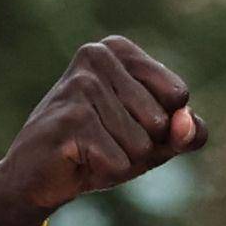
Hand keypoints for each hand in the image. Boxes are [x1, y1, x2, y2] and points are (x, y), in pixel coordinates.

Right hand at [0, 35, 203, 225]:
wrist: (37, 176)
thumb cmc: (101, 149)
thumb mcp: (156, 141)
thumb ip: (188, 132)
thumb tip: (186, 124)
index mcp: (119, 49)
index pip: (178, 94)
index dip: (161, 125)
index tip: (126, 122)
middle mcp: (96, 55)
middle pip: (161, 121)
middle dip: (142, 146)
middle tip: (105, 140)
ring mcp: (80, 85)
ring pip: (141, 145)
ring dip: (122, 160)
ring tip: (91, 149)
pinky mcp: (70, 119)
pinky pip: (119, 162)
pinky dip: (105, 172)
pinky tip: (77, 158)